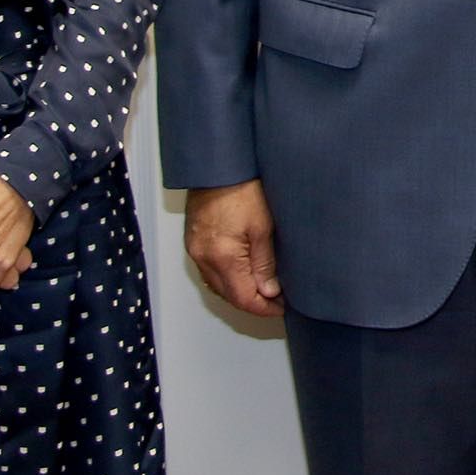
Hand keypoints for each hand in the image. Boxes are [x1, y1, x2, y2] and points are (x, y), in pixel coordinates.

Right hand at [185, 178, 283, 316]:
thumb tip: (270, 291)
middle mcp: (204, 258)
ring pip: (217, 286)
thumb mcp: (264, 227)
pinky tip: (242, 274)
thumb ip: (265, 264)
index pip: (243, 299)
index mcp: (222, 257)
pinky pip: (209, 271)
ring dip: (239, 292)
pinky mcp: (193, 241)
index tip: (282, 309)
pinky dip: (226, 278)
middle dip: (253, 303)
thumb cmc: (242, 188)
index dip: (264, 309)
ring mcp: (195, 250)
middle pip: (228, 296)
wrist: (218, 165)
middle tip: (278, 300)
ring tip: (264, 289)